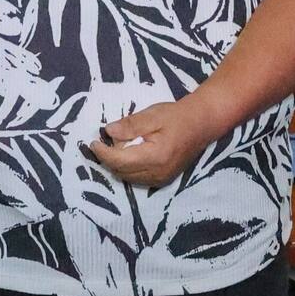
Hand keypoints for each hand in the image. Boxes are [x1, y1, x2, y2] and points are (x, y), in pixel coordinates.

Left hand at [85, 97, 222, 187]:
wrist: (201, 124)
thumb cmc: (177, 116)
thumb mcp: (153, 115)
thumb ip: (131, 125)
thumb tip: (108, 132)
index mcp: (155, 157)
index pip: (120, 161)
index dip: (103, 153)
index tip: (92, 142)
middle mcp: (157, 173)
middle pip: (121, 172)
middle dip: (108, 159)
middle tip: (102, 143)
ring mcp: (161, 179)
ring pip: (128, 178)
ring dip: (117, 165)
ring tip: (114, 147)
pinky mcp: (163, 180)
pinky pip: (137, 179)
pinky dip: (127, 169)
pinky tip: (127, 154)